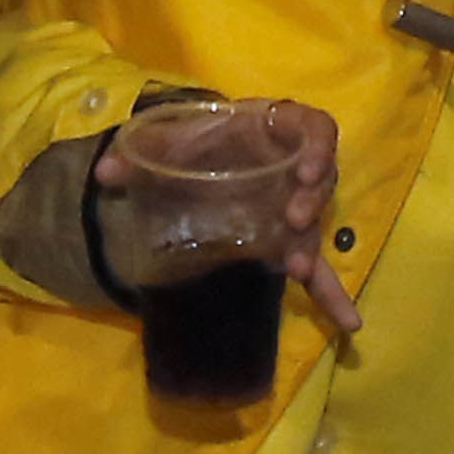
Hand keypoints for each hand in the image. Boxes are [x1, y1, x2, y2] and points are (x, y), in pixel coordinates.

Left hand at [93, 97, 364, 339]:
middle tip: (293, 218)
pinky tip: (348, 325)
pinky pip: (316, 269)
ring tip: (297, 268)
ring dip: (311, 246)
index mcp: (275, 128)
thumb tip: (105, 172)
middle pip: (322, 180)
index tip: (306, 170)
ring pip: (316, 225)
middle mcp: (294, 166)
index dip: (319, 146)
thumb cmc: (194, 137)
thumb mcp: (167, 137)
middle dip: (313, 200)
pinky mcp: (287, 240)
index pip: (315, 128)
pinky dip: (330, 296)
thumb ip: (139, 150)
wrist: (195, 155)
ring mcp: (294, 204)